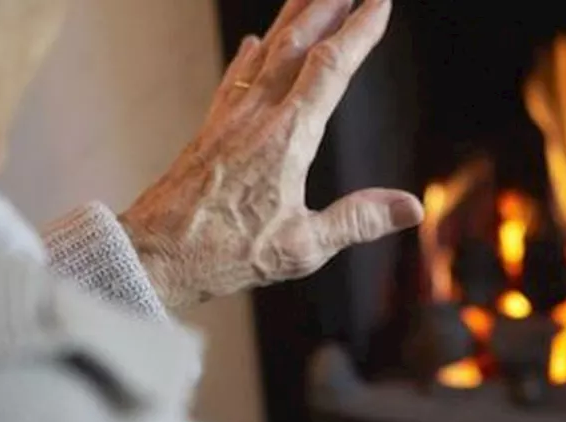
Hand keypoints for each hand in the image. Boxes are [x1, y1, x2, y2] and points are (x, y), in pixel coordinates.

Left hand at [120, 0, 421, 307]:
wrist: (154, 253)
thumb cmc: (225, 253)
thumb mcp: (303, 247)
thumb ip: (358, 221)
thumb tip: (411, 207)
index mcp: (287, 137)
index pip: (331, 69)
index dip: (359, 32)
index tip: (380, 5)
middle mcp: (257, 115)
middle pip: (297, 43)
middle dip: (327, 7)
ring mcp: (230, 117)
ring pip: (266, 51)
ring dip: (293, 18)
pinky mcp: (210, 129)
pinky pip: (235, 76)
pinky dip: (251, 53)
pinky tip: (253, 42)